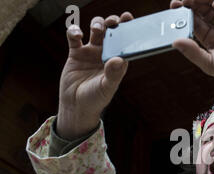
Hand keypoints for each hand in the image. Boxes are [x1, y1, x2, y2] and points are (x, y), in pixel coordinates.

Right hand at [57, 12, 133, 139]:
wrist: (76, 106)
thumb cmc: (95, 99)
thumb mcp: (106, 88)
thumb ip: (113, 74)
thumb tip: (118, 60)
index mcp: (117, 61)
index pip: (125, 42)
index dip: (128, 28)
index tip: (128, 18)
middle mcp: (106, 54)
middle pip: (111, 31)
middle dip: (113, 22)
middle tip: (114, 21)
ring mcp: (91, 52)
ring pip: (95, 30)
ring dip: (97, 24)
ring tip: (97, 28)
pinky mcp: (76, 53)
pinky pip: (74, 37)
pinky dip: (74, 31)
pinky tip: (78, 35)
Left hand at [170, 0, 213, 94]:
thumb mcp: (210, 63)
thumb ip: (192, 52)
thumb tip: (175, 42)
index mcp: (209, 39)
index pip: (193, 22)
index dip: (183, 14)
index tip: (174, 7)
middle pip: (201, 9)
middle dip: (191, 3)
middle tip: (181, 0)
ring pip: (213, 2)